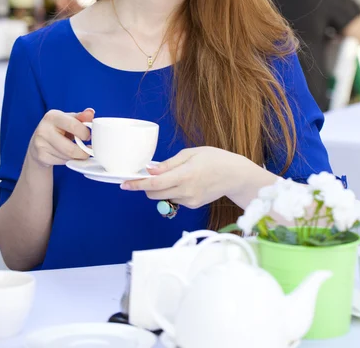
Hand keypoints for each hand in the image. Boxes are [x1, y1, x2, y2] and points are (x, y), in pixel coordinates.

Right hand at [27, 107, 94, 167]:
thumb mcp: (69, 119)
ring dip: (77, 157)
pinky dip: (69, 161)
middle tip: (88, 150)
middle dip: (84, 151)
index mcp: (52, 116)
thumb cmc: (58, 129)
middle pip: (71, 148)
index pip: (74, 126)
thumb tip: (91, 113)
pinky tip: (67, 155)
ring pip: (68, 157)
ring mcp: (40, 144)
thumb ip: (81, 117)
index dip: (85, 134)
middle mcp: (43, 130)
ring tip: (78, 151)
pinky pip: (62, 162)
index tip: (88, 136)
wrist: (38, 143)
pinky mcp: (41, 157)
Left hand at [120, 146, 243, 208]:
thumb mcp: (191, 153)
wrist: (235, 175)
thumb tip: (151, 171)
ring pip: (164, 198)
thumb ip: (169, 164)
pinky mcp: (193, 205)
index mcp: (184, 175)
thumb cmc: (215, 159)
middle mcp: (185, 191)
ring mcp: (189, 200)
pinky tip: (186, 182)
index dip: (137, 185)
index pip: (154, 184)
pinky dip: (174, 191)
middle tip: (148, 176)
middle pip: (154, 195)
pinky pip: (176, 199)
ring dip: (161, 189)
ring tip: (175, 175)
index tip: (124, 184)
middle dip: (146, 188)